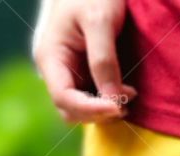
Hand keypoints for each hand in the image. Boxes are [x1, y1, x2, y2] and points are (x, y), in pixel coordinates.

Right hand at [32, 0, 134, 122]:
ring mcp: (66, 71)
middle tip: (126, 102)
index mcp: (50, 56)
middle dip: (97, 112)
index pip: (64, 99)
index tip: (118, 108)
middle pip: (70, 110)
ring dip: (104, 109)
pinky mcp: (80, 71)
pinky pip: (90, 96)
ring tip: (129, 94)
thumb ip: (104, 60)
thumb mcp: (100, 19)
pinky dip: (107, 100)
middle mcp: (54, 69)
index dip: (90, 110)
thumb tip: (112, 101)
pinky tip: (124, 90)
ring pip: (80, 107)